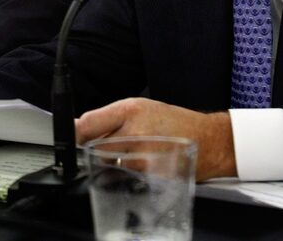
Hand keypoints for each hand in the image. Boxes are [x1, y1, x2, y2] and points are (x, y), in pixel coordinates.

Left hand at [75, 97, 235, 180]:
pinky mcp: (150, 176)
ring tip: (137, 151)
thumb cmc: (174, 122)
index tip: (73, 137)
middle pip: (96, 148)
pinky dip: (130, 172)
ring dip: (116, 161)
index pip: (87, 124)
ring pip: (111, 164)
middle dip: (100, 148)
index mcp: (129, 111)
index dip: (76, 133)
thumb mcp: (139, 106)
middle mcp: (134, 133)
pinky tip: (146, 162)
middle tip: (118, 143)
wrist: (209, 140)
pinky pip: (127, 176)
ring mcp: (142, 157)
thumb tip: (77, 128)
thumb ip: (108, 117)